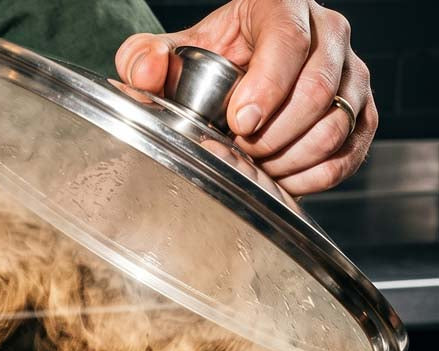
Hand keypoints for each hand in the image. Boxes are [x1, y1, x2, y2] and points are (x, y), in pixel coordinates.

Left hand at [116, 0, 376, 194]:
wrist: (237, 75)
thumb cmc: (209, 61)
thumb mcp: (172, 54)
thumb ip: (146, 58)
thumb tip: (145, 69)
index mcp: (282, 7)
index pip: (289, 41)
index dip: (267, 89)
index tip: (239, 122)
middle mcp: (327, 33)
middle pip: (317, 91)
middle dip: (272, 135)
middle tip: (240, 148)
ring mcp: (349, 73)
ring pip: (336, 124)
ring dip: (291, 158)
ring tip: (257, 162)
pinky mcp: (360, 111)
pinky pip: (349, 151)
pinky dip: (313, 176)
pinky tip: (281, 178)